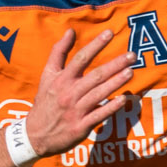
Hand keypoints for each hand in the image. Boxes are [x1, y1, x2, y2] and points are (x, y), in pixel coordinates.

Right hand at [22, 28, 135, 156]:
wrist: (35, 135)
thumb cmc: (45, 102)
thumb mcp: (47, 75)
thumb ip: (58, 52)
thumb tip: (70, 31)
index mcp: (61, 79)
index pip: (81, 58)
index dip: (96, 44)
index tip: (110, 32)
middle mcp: (69, 93)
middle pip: (95, 76)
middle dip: (114, 65)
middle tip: (132, 55)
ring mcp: (75, 110)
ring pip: (98, 93)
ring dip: (115, 82)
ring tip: (131, 72)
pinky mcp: (80, 126)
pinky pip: (98, 115)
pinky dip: (110, 107)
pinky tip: (123, 99)